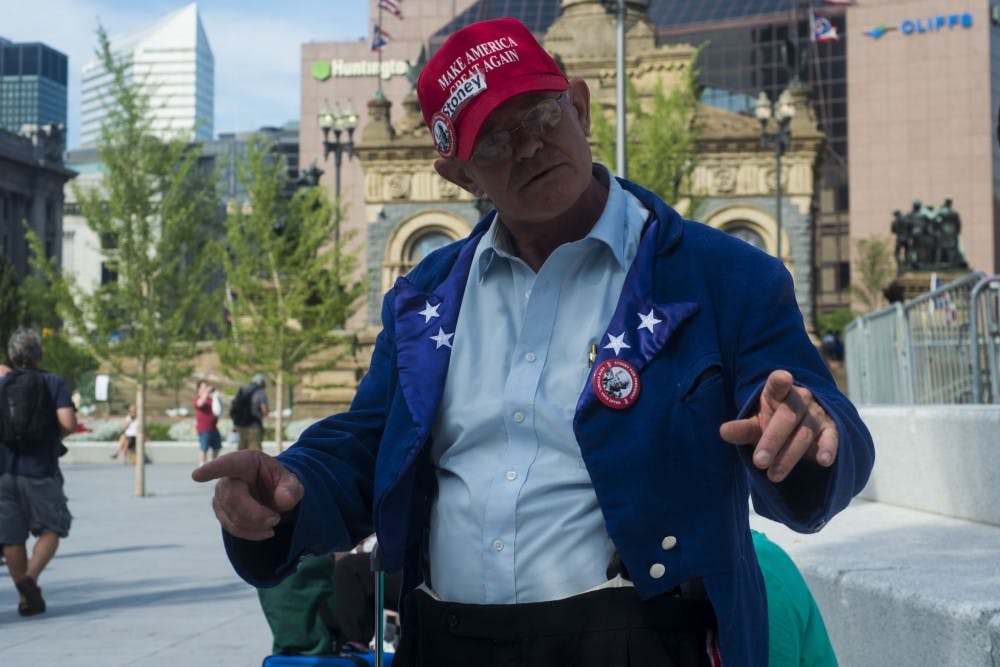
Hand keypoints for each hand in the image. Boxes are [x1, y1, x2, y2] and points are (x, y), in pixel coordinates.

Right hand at [191, 450, 303, 539]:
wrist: (274, 498)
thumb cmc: (280, 485)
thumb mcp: (292, 483)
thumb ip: (291, 489)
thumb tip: (284, 500)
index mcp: (246, 462)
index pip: (227, 464)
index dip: (212, 469)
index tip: (197, 475)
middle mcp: (228, 477)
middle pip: (232, 498)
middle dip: (255, 514)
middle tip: (275, 520)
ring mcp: (221, 496)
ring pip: (231, 516)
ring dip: (255, 526)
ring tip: (274, 522)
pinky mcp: (222, 512)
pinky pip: (231, 528)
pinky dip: (251, 533)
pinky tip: (265, 531)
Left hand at [719, 370, 838, 482]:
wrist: (800, 428)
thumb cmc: (771, 422)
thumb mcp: (755, 425)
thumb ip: (742, 429)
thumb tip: (723, 432)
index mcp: (777, 393)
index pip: (777, 384)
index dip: (780, 381)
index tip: (783, 378)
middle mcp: (799, 399)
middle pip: (786, 418)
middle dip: (772, 441)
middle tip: (758, 462)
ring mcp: (816, 414)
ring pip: (804, 433)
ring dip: (789, 456)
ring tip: (773, 475)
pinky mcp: (831, 429)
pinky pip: (831, 438)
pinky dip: (828, 449)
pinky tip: (824, 461)